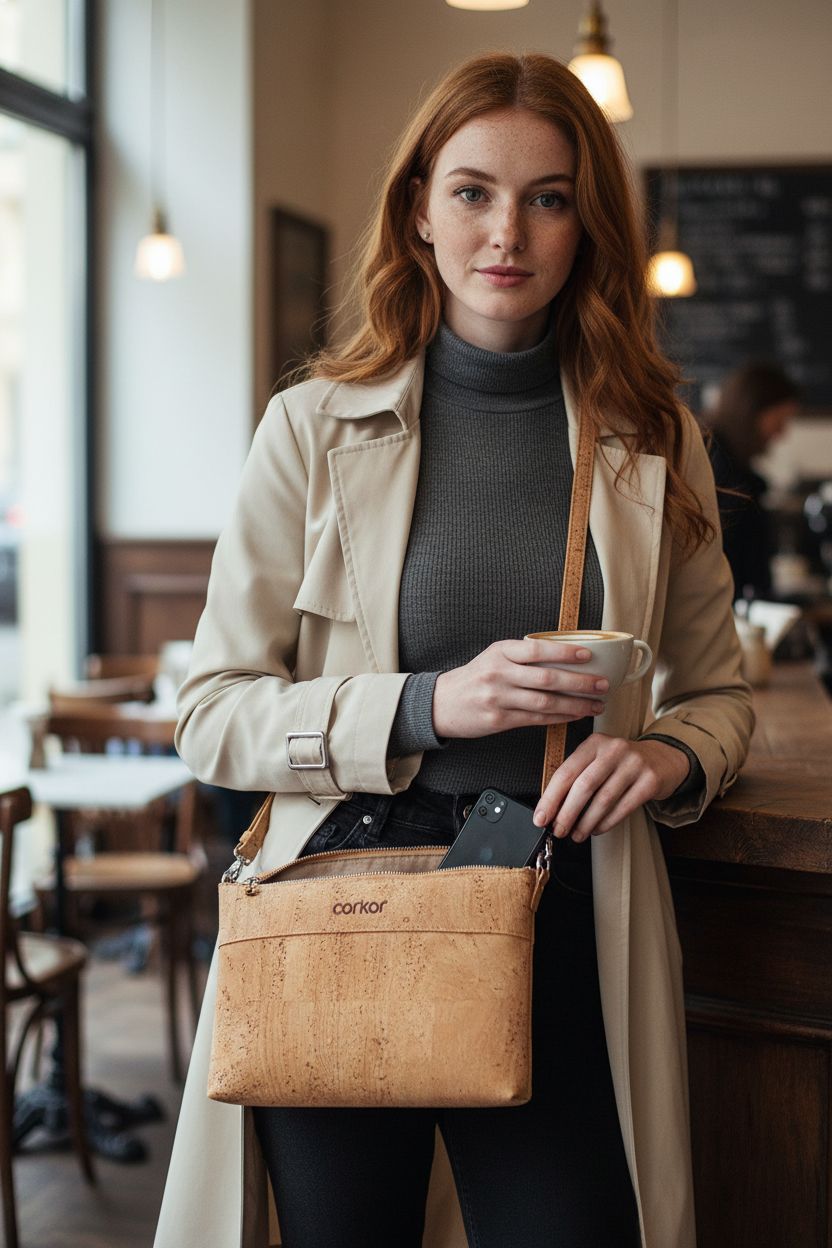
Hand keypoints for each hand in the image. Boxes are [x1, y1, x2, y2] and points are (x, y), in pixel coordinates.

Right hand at [432, 638, 608, 739]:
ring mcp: (498, 698)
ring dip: (575, 704)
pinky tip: (575, 715)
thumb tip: (565, 657)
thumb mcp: (494, 657)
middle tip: (602, 684)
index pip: (537, 650)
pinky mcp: (499, 720)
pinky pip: (536, 719)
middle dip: (579, 682)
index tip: (588, 655)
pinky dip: (559, 717)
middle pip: (546, 678)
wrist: (442, 703)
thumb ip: (523, 656)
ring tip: (595, 704)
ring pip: (545, 702)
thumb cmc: (475, 677)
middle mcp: (499, 673)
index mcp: (500, 652)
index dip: (564, 652)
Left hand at [533, 734, 690, 842]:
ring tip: (577, 834)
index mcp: (594, 743)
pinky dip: (606, 823)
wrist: (663, 758)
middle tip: (558, 830)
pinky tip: (597, 829)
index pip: (566, 772)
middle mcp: (613, 749)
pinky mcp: (650, 780)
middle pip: (583, 786)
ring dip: (586, 822)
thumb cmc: (622, 763)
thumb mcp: (599, 759)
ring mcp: (634, 764)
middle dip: (566, 813)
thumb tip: (552, 807)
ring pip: (603, 800)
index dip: (551, 798)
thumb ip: (577, 776)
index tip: (541, 817)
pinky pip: (623, 807)